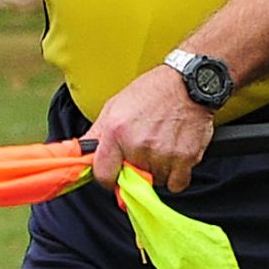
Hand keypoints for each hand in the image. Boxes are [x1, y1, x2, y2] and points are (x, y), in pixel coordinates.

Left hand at [86, 65, 215, 192]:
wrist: (188, 84)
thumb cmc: (151, 92)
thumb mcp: (115, 106)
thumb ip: (97, 134)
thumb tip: (79, 154)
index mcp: (116, 132)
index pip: (103, 175)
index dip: (107, 177)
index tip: (114, 174)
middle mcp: (138, 145)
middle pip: (132, 180)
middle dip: (135, 170)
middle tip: (144, 150)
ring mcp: (163, 154)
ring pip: (155, 182)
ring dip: (157, 171)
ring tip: (162, 147)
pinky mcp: (186, 158)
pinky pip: (176, 184)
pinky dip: (176, 176)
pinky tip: (175, 156)